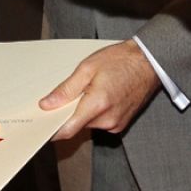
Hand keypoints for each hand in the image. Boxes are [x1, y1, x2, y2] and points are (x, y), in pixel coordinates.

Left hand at [38, 41, 159, 139]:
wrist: (148, 62)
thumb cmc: (120, 61)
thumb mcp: (87, 68)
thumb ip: (66, 89)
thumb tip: (47, 104)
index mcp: (98, 105)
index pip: (68, 129)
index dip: (52, 130)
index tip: (41, 124)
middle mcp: (108, 120)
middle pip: (77, 125)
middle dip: (68, 113)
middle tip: (65, 95)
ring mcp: (116, 124)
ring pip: (88, 124)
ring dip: (82, 111)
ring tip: (88, 90)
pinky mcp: (121, 124)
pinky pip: (100, 123)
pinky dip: (94, 113)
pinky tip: (99, 95)